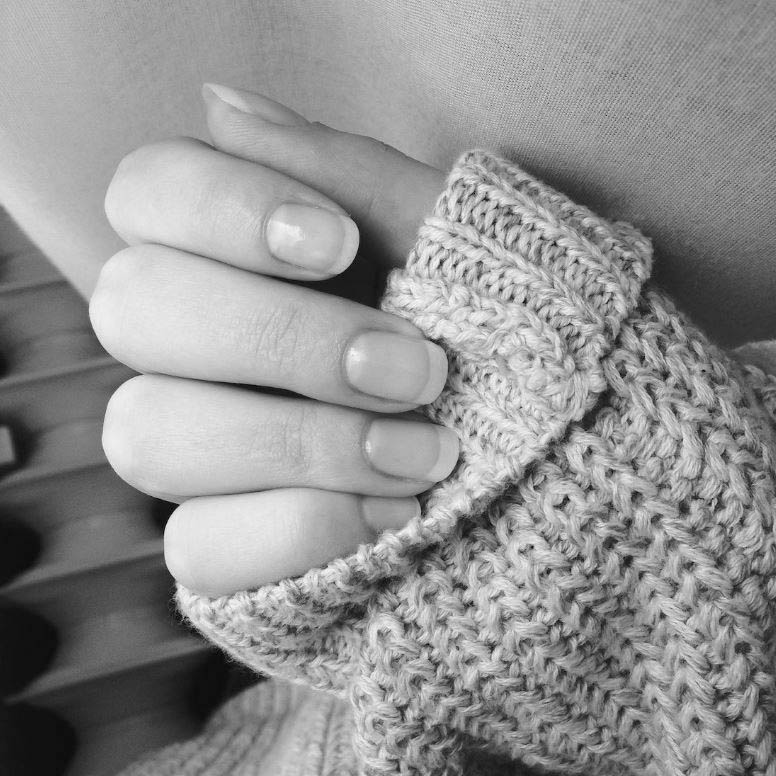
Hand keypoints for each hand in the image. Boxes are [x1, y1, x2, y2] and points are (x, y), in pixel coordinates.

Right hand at [90, 84, 458, 596]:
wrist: (559, 454)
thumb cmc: (501, 331)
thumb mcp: (450, 237)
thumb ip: (345, 173)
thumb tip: (224, 108)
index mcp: (236, 256)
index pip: (146, 194)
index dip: (221, 210)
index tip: (339, 244)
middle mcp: (194, 349)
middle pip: (133, 311)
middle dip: (283, 338)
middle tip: (415, 368)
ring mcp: (201, 450)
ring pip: (147, 435)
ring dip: (301, 443)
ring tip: (427, 455)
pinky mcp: (225, 543)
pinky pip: (197, 547)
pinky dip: (301, 531)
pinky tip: (395, 517)